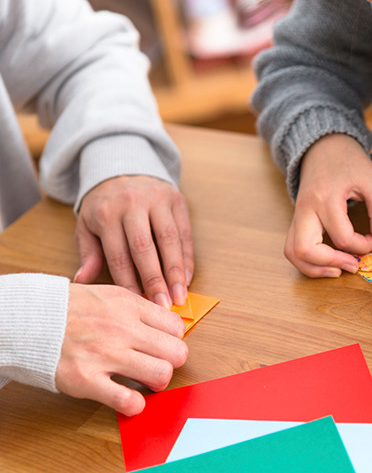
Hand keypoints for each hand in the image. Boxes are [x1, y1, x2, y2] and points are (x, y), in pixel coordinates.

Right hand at [56, 283, 187, 415]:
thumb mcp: (107, 295)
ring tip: (143, 381)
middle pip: (176, 352)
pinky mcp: (86, 380)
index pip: (176, 327)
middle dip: (171, 362)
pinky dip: (133, 405)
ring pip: (160, 374)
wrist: (24, 320)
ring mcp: (105, 354)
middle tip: (157, 364)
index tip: (162, 345)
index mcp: (128, 306)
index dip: (172, 339)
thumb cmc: (66, 309)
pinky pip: (127, 400)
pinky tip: (128, 400)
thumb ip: (137, 308)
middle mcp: (122, 329)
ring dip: (157, 383)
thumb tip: (165, 322)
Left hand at [74, 175, 193, 308]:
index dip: (129, 281)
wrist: (124, 167)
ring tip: (181, 295)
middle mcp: (132, 204)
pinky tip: (187, 277)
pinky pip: (184, 232)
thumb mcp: (87, 225)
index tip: (138, 303)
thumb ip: (88, 253)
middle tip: (164, 305)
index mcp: (106, 213)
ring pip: (169, 240)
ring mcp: (157, 200)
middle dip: (156, 280)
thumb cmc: (105, 204)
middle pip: (145, 248)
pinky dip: (187, 257)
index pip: (119, 254)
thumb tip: (82, 280)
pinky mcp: (176, 200)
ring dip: (176, 271)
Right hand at [285, 134, 371, 276]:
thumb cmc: (350, 162)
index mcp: (326, 197)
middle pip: (305, 249)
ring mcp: (297, 215)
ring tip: (337, 271)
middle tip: (353, 266)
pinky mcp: (296, 220)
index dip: (362, 247)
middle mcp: (306, 209)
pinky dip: (307, 261)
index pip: (343, 237)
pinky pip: (293, 247)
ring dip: (314, 268)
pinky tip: (327, 263)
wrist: (324, 146)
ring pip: (293, 253)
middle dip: (330, 264)